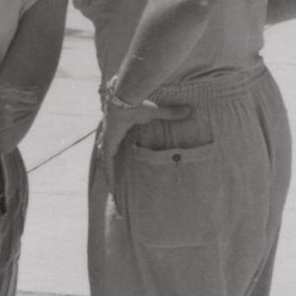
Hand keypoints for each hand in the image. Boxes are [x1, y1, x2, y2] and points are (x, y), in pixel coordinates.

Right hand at [0, 85, 41, 146]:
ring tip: (31, 106)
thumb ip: (16, 88)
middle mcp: (10, 106)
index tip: (36, 94)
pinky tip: (25, 114)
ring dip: (29, 109)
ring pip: (26, 113)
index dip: (34, 95)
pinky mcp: (5, 123)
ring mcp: (8, 116)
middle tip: (36, 100)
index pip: (29, 97)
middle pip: (30, 105)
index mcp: (9, 95)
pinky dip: (24, 117)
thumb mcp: (0, 87)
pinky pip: (20, 120)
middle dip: (33, 102)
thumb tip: (31, 89)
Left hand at [95, 89, 190, 207]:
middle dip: (111, 176)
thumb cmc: (137, 102)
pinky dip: (110, 176)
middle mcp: (110, 139)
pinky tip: (112, 189)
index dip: (115, 160)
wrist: (125, 97)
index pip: (114, 149)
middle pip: (108, 161)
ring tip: (115, 197)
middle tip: (116, 192)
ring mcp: (108, 142)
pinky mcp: (110, 145)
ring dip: (111, 180)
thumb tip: (189, 110)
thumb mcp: (155, 111)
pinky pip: (107, 164)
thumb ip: (170, 113)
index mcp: (118, 132)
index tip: (118, 171)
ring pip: (106, 166)